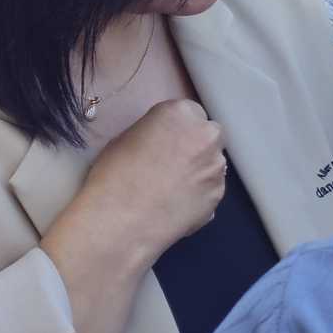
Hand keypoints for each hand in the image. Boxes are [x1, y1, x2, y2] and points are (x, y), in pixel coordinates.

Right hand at [65, 97, 231, 260]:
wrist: (122, 220)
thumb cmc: (114, 175)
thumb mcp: (126, 139)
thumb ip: (154, 133)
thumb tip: (163, 142)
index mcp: (180, 113)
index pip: (189, 112)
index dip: (176, 127)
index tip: (164, 140)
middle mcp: (206, 136)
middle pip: (208, 134)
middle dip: (195, 144)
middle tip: (172, 162)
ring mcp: (216, 168)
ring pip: (212, 163)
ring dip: (198, 170)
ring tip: (171, 188)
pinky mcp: (218, 196)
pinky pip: (210, 189)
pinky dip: (198, 194)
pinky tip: (175, 205)